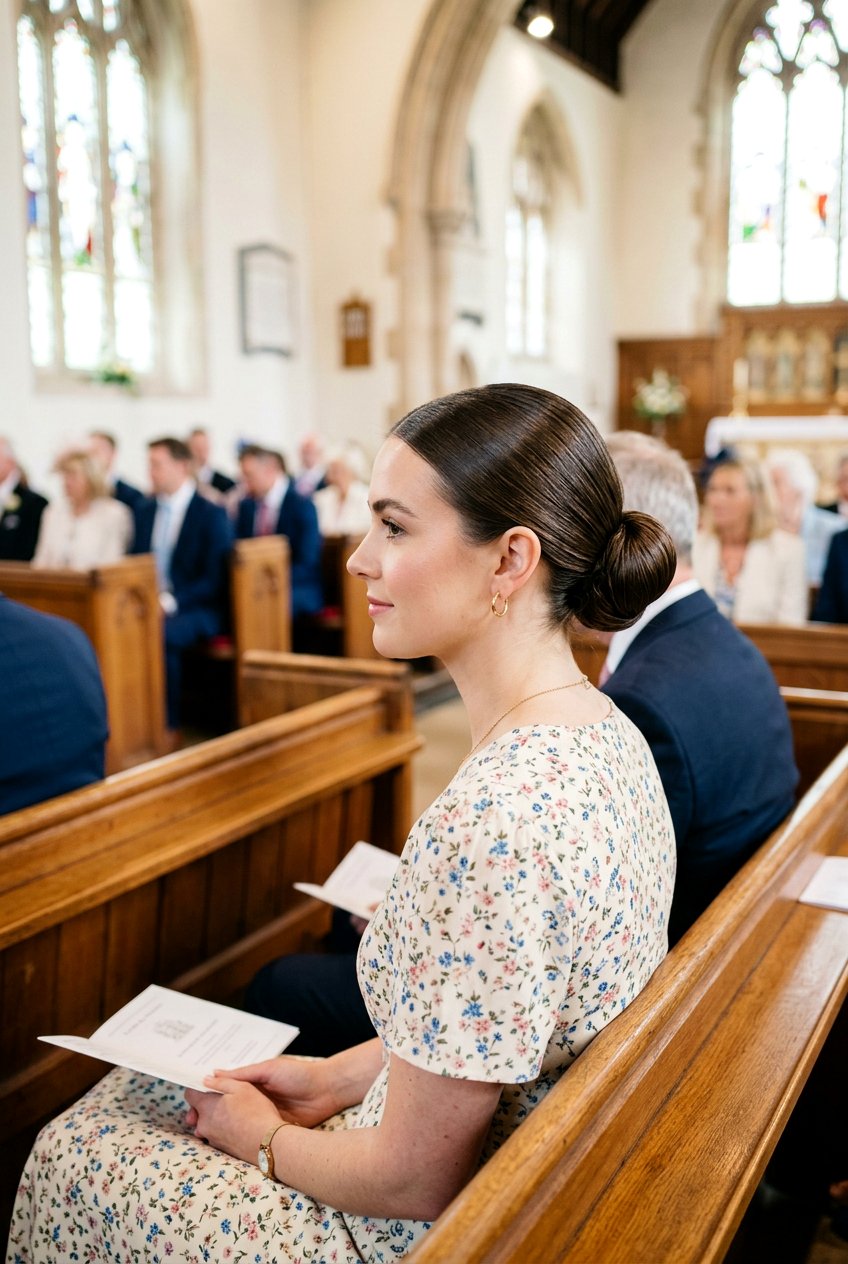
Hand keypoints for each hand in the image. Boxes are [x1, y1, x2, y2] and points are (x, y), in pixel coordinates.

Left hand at [184, 1077, 281, 1162]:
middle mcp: (204, 1124)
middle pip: (196, 1111)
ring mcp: (212, 1138)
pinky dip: (223, 1128)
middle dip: (206, 1104)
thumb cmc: (256, 1111)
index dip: (198, 1088)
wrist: (268, 1142)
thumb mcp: (242, 1087)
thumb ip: (221, 1082)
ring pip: (206, 1123)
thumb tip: (206, 1079)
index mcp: (206, 1106)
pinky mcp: (221, 1148)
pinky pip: (216, 1134)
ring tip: (233, 1112)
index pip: (190, 1094)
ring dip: (215, 1117)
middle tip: (222, 1099)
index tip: (208, 1086)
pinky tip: (239, 1125)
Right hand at [194, 1055, 340, 1129]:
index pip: (224, 1090)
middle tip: (192, 1123)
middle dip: (208, 1117)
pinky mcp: (272, 1128)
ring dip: (219, 1130)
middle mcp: (254, 1100)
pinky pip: (251, 1134)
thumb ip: (243, 1073)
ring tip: (202, 1135)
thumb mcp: (269, 1069)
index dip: (207, 1097)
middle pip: (226, 1110)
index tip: (190, 1104)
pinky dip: (237, 1139)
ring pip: (235, 1124)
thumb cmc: (298, 1073)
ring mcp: (262, 1115)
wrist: (327, 1090)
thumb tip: (213, 1074)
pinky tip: (223, 1143)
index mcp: (252, 1084)